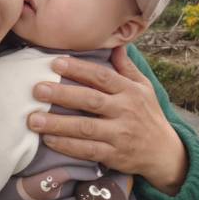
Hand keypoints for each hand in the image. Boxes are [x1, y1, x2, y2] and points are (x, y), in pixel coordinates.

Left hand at [29, 46, 187, 195]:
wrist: (165, 152)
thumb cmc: (148, 114)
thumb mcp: (144, 87)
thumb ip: (127, 67)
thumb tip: (115, 44)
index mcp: (130, 91)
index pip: (102, 77)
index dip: (79, 69)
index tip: (55, 63)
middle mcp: (125, 111)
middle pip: (90, 100)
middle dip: (62, 94)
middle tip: (37, 90)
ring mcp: (120, 134)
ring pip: (85, 128)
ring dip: (57, 124)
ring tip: (33, 119)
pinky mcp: (114, 155)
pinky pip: (87, 150)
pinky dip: (67, 146)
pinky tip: (48, 140)